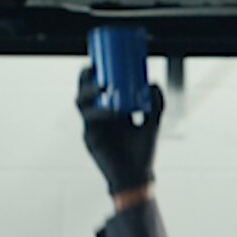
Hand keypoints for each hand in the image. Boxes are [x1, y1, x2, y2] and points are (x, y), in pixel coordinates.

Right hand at [76, 67, 164, 195]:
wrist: (136, 176)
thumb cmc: (142, 152)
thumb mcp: (152, 123)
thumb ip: (156, 103)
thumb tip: (152, 82)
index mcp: (109, 109)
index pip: (97, 86)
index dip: (95, 73)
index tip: (100, 60)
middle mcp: (98, 115)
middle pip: (83, 90)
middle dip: (85, 78)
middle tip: (95, 69)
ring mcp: (92, 126)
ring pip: (80, 103)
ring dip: (88, 92)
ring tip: (102, 87)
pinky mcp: (90, 138)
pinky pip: (91, 121)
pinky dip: (101, 113)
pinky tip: (114, 111)